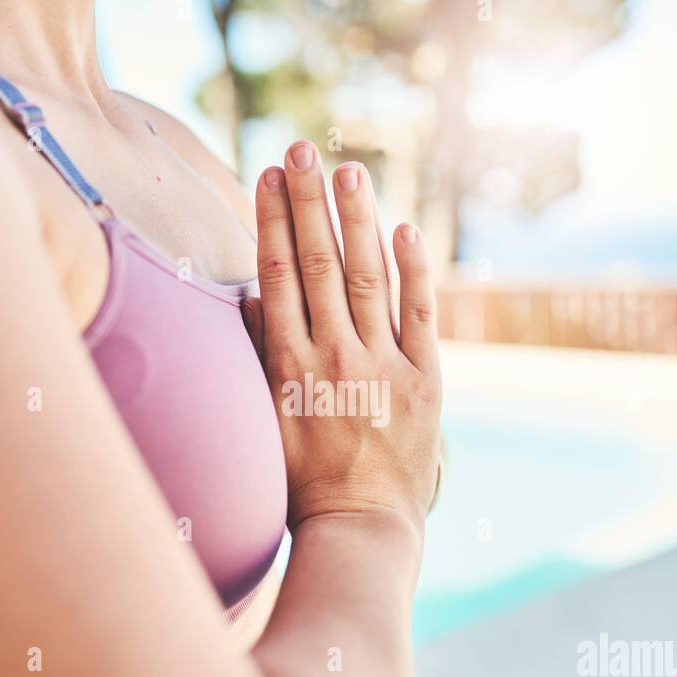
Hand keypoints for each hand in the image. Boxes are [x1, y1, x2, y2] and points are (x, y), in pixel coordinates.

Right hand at [254, 141, 441, 532]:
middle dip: (309, 201)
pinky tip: (404, 228)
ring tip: (347, 171)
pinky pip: (420, 313)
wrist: (361, 526)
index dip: (273, 219)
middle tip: (301, 150)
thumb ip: (258, 356)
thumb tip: (252, 296)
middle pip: (319, 261)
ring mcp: (382, 365)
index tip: (268, 175)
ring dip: (357, 219)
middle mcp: (334, 355)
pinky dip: (414, 270)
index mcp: (289, 364)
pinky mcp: (425, 380)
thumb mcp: (264, 418)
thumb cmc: (302, 480)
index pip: (278, 274)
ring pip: (366, 276)